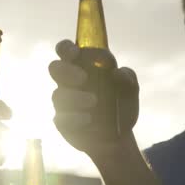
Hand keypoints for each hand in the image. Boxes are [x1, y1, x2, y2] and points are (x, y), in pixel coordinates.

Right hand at [49, 40, 139, 156]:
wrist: (117, 135)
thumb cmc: (119, 104)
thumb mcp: (130, 89)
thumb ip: (127, 77)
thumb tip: (117, 73)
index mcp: (81, 67)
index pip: (65, 50)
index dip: (66, 48)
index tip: (76, 53)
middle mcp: (68, 82)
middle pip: (54, 68)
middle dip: (66, 71)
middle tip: (83, 78)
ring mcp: (63, 102)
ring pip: (57, 95)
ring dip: (75, 97)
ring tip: (94, 101)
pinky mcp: (62, 121)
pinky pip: (61, 118)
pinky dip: (74, 117)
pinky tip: (88, 119)